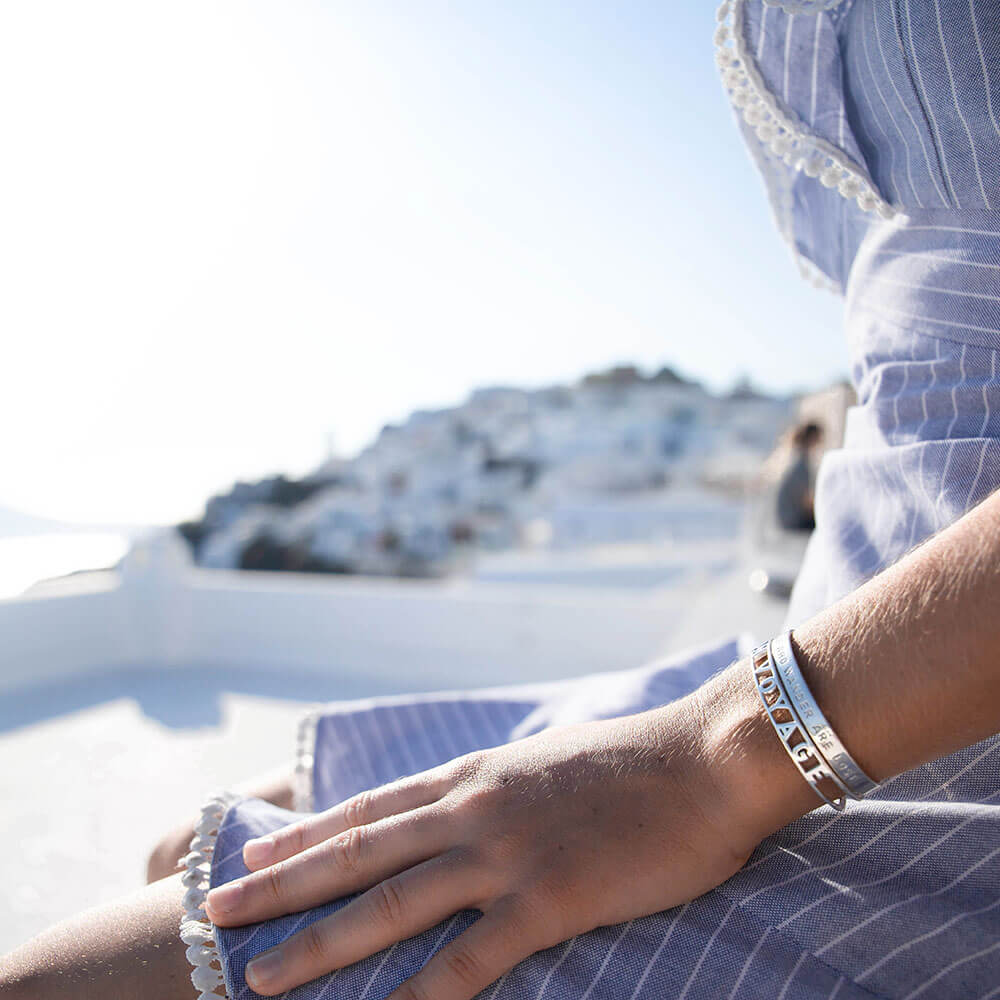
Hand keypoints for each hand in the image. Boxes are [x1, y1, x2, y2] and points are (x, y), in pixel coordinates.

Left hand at [205, 676, 807, 999]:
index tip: (250, 851)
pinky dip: (418, 995)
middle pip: (356, 854)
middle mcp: (471, 810)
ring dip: (318, 948)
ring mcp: (505, 855)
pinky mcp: (548, 900)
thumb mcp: (546, 760)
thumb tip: (465, 798)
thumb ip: (499, 783)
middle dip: (279, 885)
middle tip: (215, 909)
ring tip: (259, 979)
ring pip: (390, 907)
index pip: (369, 810)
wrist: (702, 758)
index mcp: (472, 776)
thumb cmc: (634, 761)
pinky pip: (469, 960)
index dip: (305, 833)